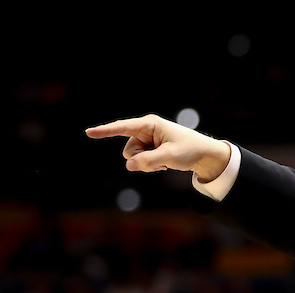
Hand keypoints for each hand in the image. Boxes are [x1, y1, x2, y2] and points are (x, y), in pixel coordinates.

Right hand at [85, 114, 232, 181]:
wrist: (205, 155)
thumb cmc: (189, 150)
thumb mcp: (169, 156)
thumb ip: (148, 161)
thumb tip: (128, 165)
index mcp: (150, 124)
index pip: (123, 127)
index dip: (105, 131)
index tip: (88, 132)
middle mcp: (146, 130)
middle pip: (128, 150)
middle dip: (140, 159)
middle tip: (161, 160)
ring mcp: (148, 140)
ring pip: (134, 158)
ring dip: (147, 164)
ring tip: (165, 161)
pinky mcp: (151, 149)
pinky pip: (141, 162)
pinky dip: (152, 166)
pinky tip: (166, 163)